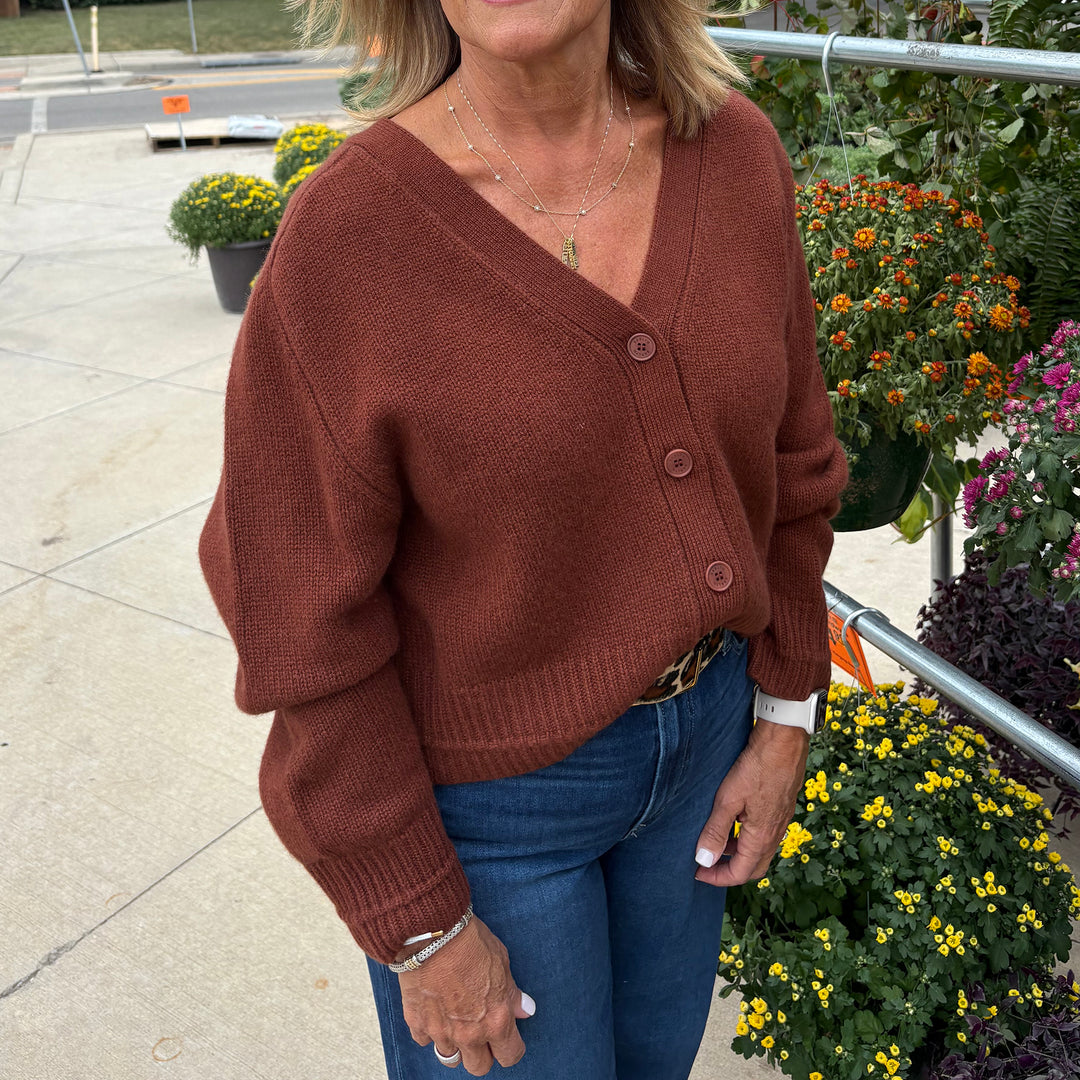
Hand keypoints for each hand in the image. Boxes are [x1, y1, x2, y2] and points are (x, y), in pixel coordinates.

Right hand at [398, 916, 534, 1074]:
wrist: (433, 933)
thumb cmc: (470, 943)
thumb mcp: (502, 962)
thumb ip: (512, 993)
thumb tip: (524, 1010)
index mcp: (496, 1020)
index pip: (510, 1055)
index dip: (510, 1048)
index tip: (507, 1039)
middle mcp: (469, 1034)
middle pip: (479, 1067)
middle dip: (482, 1053)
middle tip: (480, 1034)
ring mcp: (441, 1032)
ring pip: (450, 1059)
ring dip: (454, 1045)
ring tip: (455, 1024)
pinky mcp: (417, 1023)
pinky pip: (424, 1040)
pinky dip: (429, 1031)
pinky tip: (433, 1013)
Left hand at [693, 720, 808, 887]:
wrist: (783, 742)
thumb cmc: (756, 768)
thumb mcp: (727, 800)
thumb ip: (715, 831)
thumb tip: (704, 860)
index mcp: (762, 837)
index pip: (741, 873)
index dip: (718, 877)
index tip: (698, 873)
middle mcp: (775, 834)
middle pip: (754, 867)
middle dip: (730, 871)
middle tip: (708, 865)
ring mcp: (781, 821)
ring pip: (761, 850)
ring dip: (739, 854)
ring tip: (717, 844)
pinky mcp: (782, 807)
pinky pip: (766, 834)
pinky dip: (748, 838)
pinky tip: (735, 822)